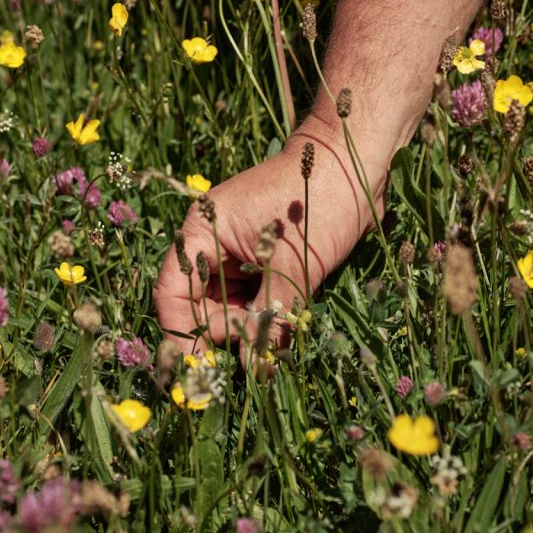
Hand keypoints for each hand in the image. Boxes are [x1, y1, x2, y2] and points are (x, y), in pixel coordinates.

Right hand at [154, 113, 385, 361]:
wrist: (359, 160)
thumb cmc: (319, 200)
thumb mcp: (293, 263)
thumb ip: (269, 318)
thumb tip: (256, 371)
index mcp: (203, 232)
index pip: (172, 293)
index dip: (182, 334)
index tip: (199, 373)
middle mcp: (216, 244)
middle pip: (201, 306)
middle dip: (224, 337)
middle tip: (256, 361)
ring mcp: (243, 253)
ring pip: (233, 307)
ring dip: (251, 331)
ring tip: (275, 352)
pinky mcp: (271, 261)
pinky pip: (258, 299)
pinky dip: (270, 318)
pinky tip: (287, 335)